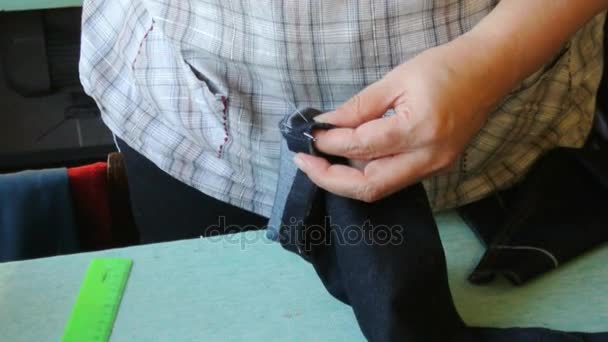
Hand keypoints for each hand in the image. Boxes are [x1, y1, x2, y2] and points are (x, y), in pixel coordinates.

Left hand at [293, 38, 497, 201]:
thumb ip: (358, 107)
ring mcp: (435, 167)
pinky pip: (393, 180)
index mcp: (418, 129)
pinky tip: (349, 160)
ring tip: (321, 162)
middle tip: (304, 162)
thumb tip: (326, 124)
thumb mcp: (396, 79)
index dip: (329, 143)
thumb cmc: (443, 67)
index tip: (308, 136)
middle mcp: (428, 158)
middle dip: (330, 179)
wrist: (489, 71)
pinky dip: (366, 173)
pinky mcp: (435, 168)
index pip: (361, 147)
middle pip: (369, 186)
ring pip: (380, 188)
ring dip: (346, 179)